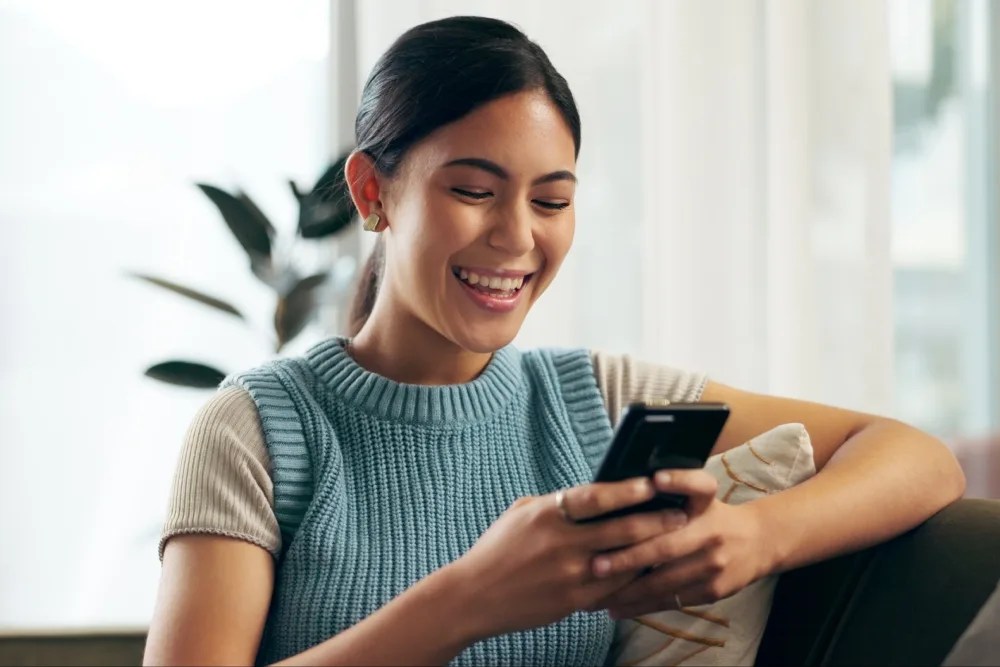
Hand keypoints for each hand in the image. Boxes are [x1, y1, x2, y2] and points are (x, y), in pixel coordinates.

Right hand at [447, 477, 689, 640]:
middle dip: (656, 520)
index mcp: (547, 513)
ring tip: (676, 540)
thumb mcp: (519, 514)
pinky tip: (651, 569)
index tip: (652, 482)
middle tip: (680, 514)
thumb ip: (554, 503)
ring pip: (624, 560)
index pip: (595, 496)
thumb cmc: (496, 550)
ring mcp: (570, 573)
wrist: (474, 596)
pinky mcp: (574, 600)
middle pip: (621, 529)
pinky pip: (615, 587)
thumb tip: (588, 493)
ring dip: (653, 549)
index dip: (626, 489)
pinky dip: (635, 576)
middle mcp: (561, 542)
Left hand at [587, 469, 771, 618]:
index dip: (679, 480)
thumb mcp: (700, 496)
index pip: (699, 485)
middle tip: (596, 566)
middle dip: (629, 558)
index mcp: (707, 501)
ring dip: (628, 591)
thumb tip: (622, 490)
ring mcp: (714, 564)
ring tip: (596, 596)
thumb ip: (672, 493)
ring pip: (664, 581)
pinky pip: (671, 600)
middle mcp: (712, 531)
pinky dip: (642, 605)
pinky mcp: (713, 590)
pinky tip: (617, 608)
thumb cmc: (712, 515)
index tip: (655, 478)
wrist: (759, 542)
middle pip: (667, 546)